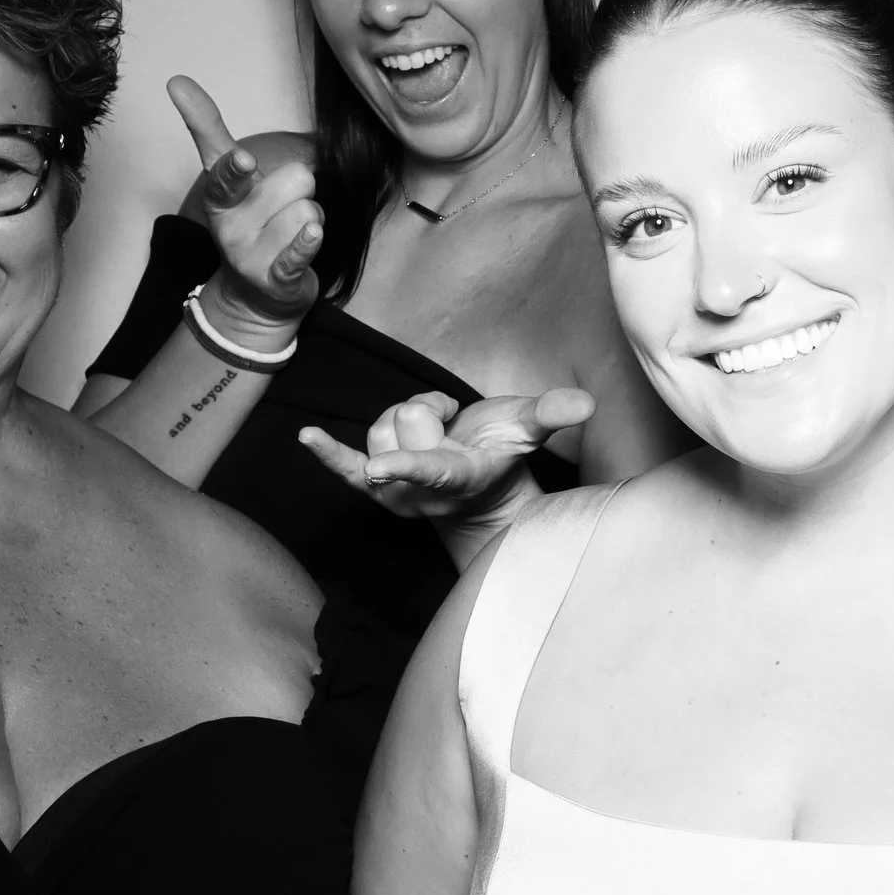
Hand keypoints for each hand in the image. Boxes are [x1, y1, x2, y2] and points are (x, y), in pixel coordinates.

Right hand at [168, 74, 321, 333]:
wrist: (257, 292)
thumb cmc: (252, 222)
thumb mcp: (228, 176)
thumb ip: (209, 129)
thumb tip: (177, 79)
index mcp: (220, 198)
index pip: (225, 177)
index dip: (238, 170)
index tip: (244, 160)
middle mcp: (231, 227)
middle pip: (297, 181)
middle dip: (302, 192)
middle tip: (284, 211)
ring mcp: (252, 256)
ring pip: (309, 211)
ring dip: (312, 220)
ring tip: (292, 235)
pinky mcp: (276, 279)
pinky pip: (301, 250)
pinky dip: (309, 241)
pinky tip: (312, 235)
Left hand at [299, 387, 595, 524]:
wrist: (478, 490)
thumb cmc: (502, 451)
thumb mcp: (529, 428)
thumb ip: (552, 413)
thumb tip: (586, 402)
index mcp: (458, 477)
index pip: (429, 469)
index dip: (406, 466)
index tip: (381, 471)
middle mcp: (418, 491)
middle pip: (402, 422)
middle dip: (427, 410)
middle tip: (454, 429)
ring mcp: (392, 490)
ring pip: (378, 425)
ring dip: (405, 421)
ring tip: (432, 436)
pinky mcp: (373, 483)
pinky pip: (345, 468)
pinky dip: (326, 454)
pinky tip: (307, 437)